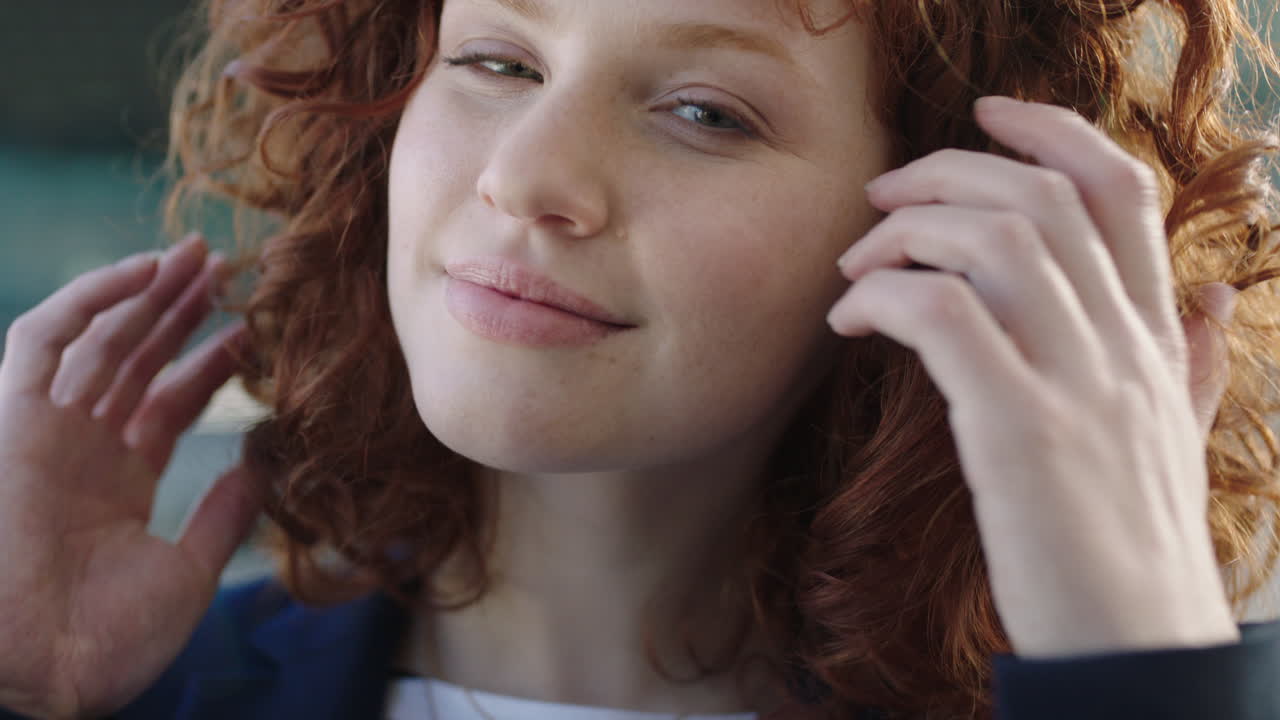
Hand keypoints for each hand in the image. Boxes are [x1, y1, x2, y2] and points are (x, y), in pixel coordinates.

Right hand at [0, 235, 259, 717]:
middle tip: (227, 267)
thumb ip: (224, 514)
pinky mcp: (14, 418)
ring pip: (99, 339)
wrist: (52, 664)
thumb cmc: (114, 636)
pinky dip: (89, 298)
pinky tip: (143, 270)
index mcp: (118, 484)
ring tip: (198, 254)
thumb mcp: (190, 569)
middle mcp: (83, 449)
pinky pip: (42, 339)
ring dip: (145, 293)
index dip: (211, 365)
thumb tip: (264, 466)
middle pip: (137, 360)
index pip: (170, 403)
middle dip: (180, 312)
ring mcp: (48, 431)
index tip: (254, 332)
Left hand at [827, 96, 1240, 658]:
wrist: (1137, 645)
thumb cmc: (1134, 539)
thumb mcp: (1179, 435)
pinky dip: (884, 296)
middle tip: (880, 198)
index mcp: (1155, 339)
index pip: (1121, 192)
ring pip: (995, 240)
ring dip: (907, 232)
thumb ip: (1195, 360)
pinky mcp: (1020, 432)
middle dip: (946, 174)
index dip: (1051, 132)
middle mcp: (1124, 347)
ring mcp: (1077, 385)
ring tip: (855, 268)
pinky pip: (943, 316)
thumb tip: (1214, 296)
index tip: (985, 115)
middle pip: (1040, 198)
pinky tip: (851, 322)